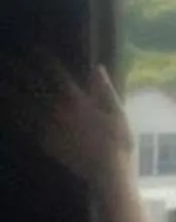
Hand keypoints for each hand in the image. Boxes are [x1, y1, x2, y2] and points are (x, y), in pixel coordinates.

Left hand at [1, 55, 133, 187]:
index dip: (44, 59)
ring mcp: (49, 126)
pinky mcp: (43, 141)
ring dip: (8, 92)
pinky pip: (22, 125)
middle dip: (18, 71)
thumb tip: (96, 68)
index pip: (57, 74)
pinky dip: (10, 116)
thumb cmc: (119, 144)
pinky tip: (3, 109)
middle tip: (4, 59)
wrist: (108, 173)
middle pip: (33, 86)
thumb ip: (105, 90)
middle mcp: (59, 110)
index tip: (33, 48)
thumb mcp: (118, 113)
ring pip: (22, 104)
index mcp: (79, 100)